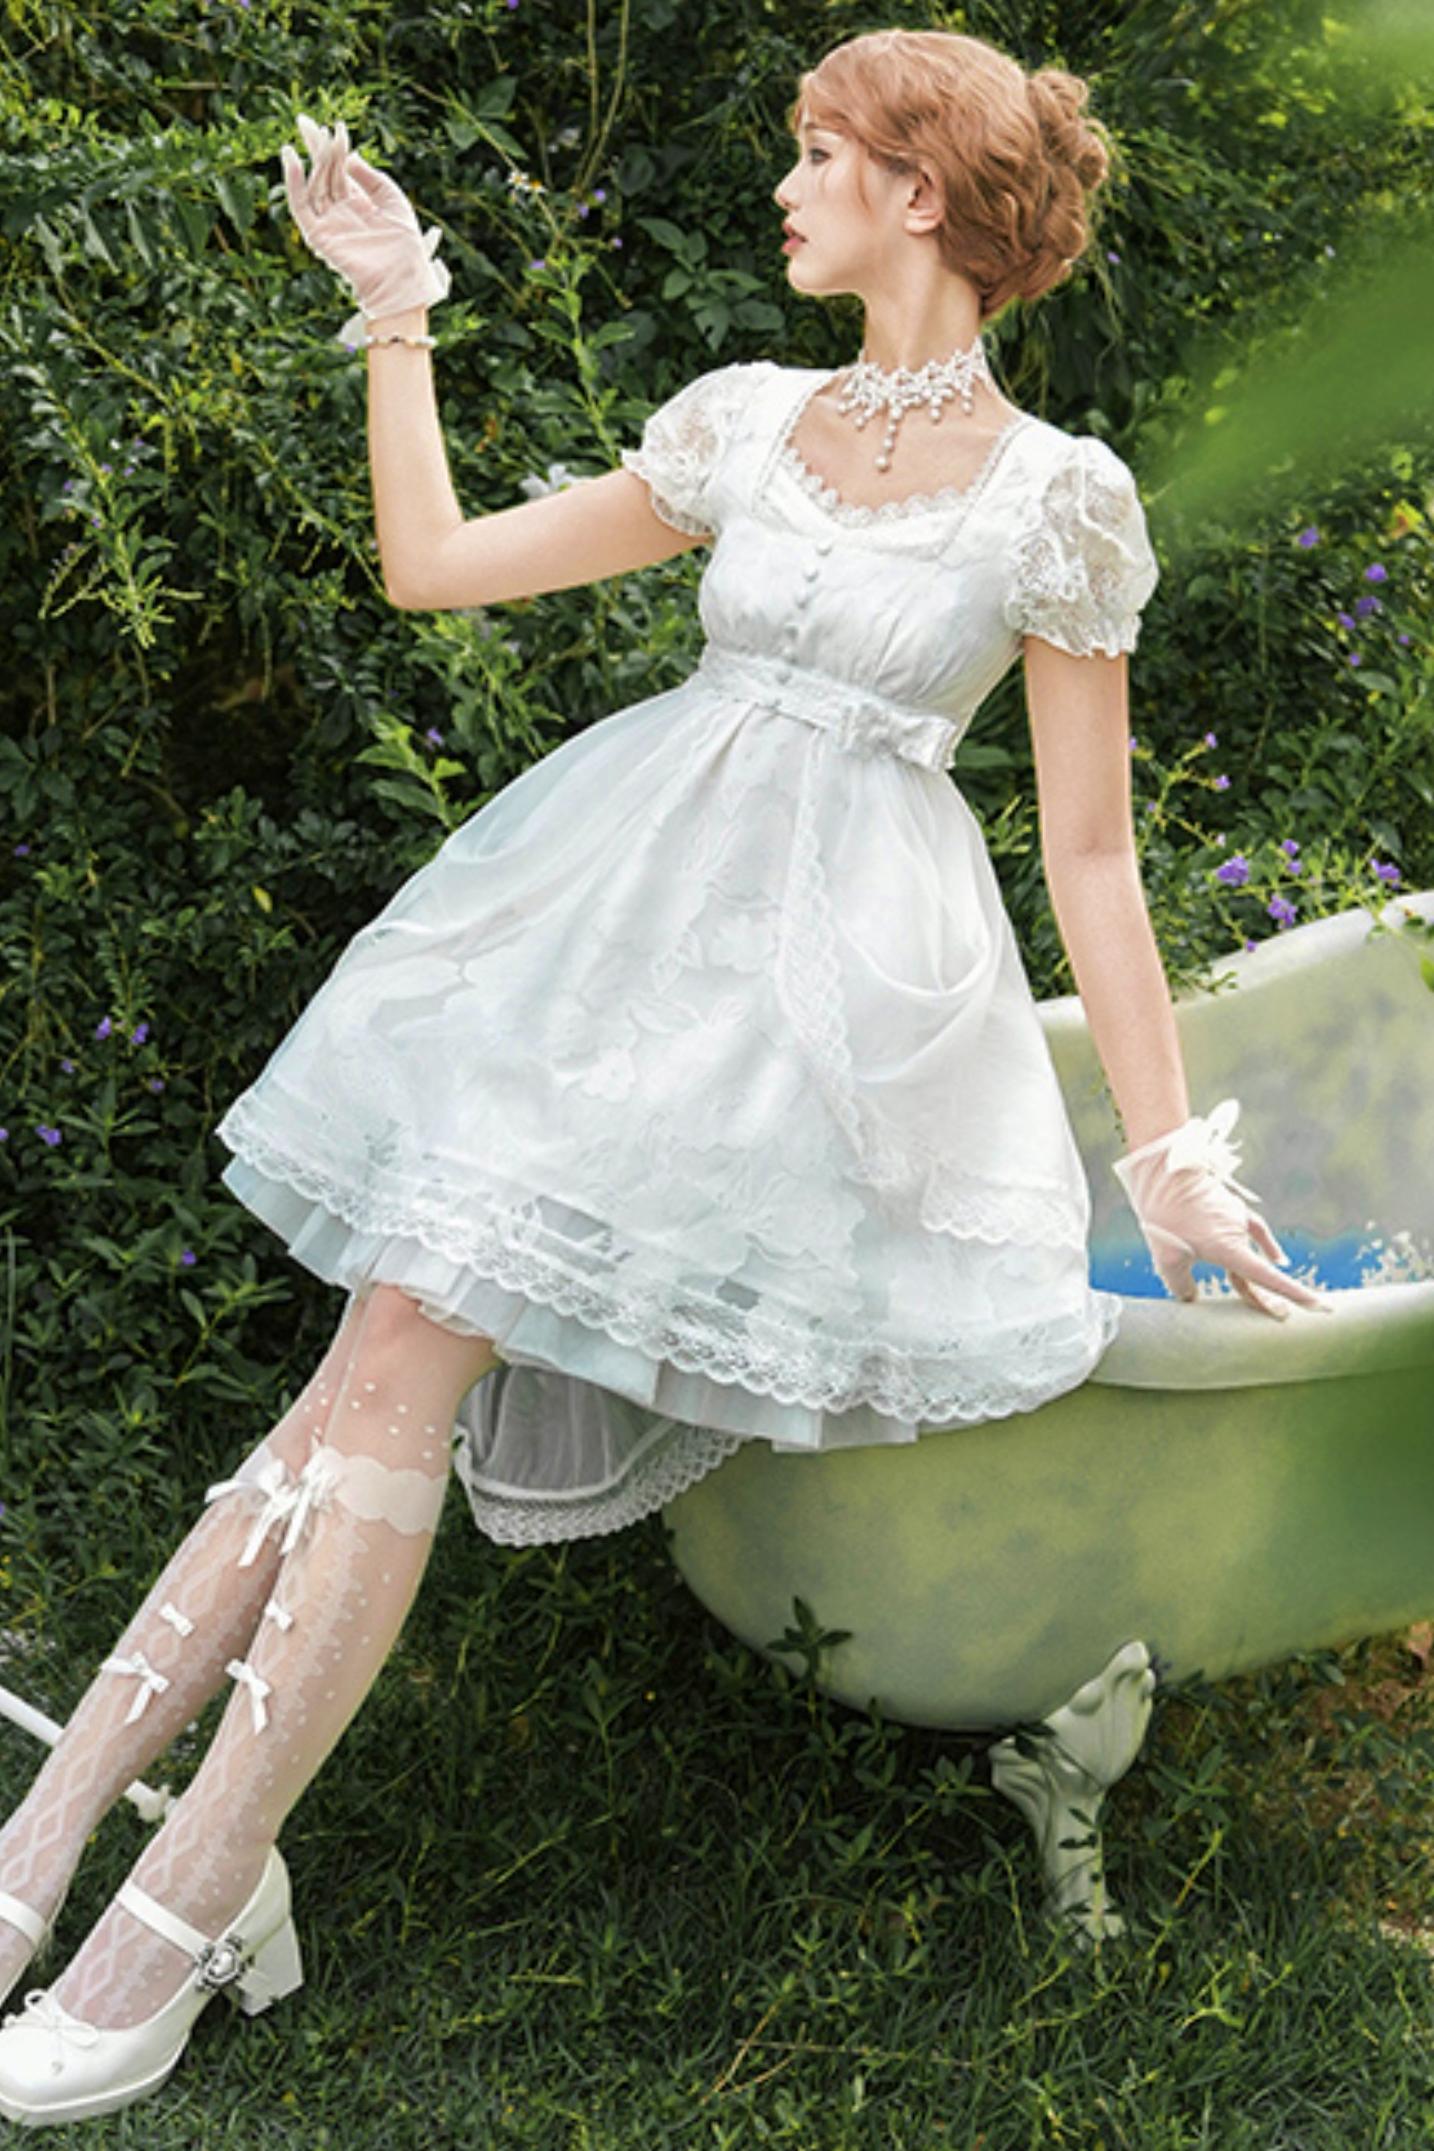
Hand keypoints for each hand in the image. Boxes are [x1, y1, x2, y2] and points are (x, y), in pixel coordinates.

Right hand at [280, 114, 450, 342]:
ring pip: (315, 185)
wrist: (403, 277)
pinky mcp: (319, 236)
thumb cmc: (405, 245)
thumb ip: (372, 177)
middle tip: (305, 120)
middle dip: (317, 148)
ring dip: (313, 160)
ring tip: (315, 136)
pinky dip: (294, 184)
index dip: (335, 149)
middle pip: (324, 175)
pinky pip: (301, 206)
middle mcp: (341, 213)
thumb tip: (350, 155)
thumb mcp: (393, 200)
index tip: (333, 126)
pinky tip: (291, 160)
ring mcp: (329, 224)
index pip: (340, 172)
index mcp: (359, 205)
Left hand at [1112, 1098, 1333, 1319]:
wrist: (1162, 1173)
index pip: (1266, 1278)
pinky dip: (1267, 1245)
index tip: (1319, 1306)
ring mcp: (1237, 1220)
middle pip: (1256, 1273)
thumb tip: (1191, 1298)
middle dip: (1266, 1298)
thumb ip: (1181, 1285)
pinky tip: (1278, 1258)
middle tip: (1281, 1316)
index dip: (1293, 1294)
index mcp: (1227, 1249)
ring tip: (1259, 1301)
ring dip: (1249, 1277)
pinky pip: (1257, 1229)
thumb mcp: (1166, 1259)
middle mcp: (1238, 1235)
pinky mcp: (1233, 1208)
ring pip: (1249, 1254)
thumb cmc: (1163, 1218)